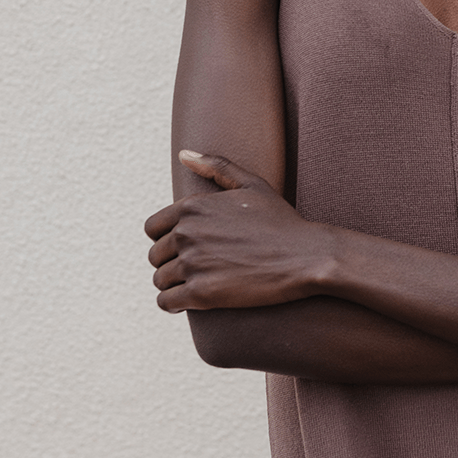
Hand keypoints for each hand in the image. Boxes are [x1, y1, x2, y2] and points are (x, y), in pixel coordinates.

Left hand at [144, 151, 332, 312]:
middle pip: (155, 255)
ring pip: (160, 280)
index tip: (186, 247)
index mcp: (193, 206)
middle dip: (172, 263)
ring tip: (198, 283)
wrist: (305, 257)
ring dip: (174, 285)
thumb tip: (183, 153)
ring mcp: (193, 263)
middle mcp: (187, 232)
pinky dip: (174, 304)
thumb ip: (215, 166)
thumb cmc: (280, 220)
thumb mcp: (251, 184)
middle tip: (198, 268)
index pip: (152, 227)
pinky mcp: (201, 294)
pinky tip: (192, 301)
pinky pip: (166, 302)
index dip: (167, 239)